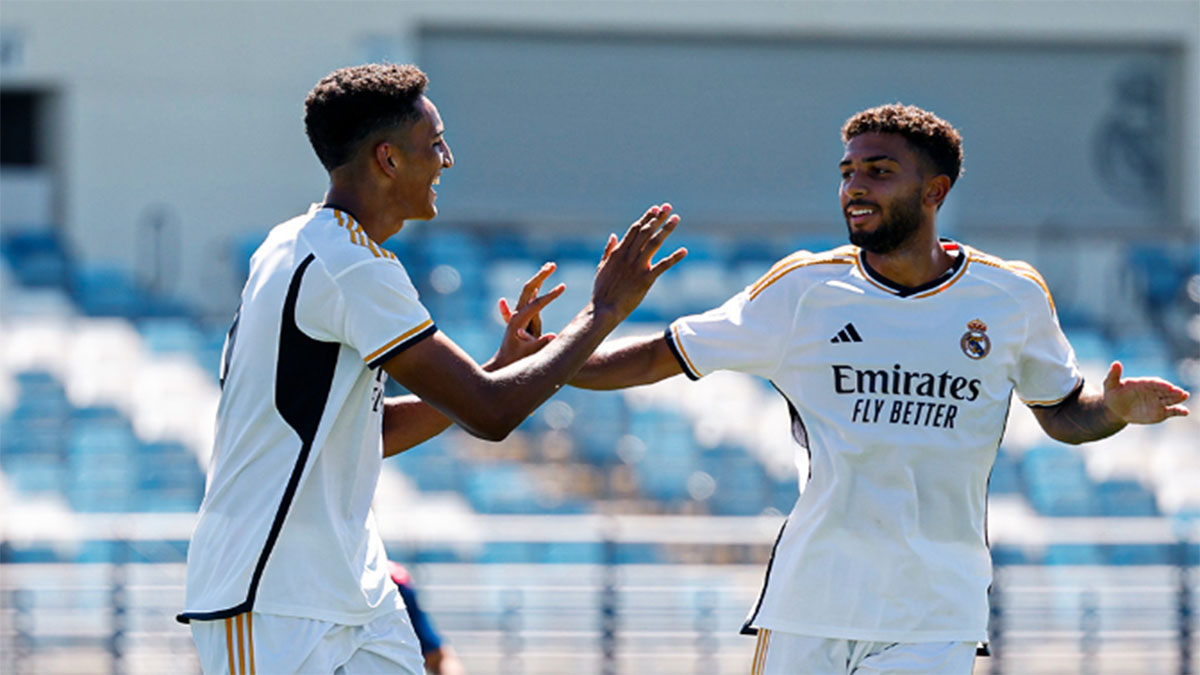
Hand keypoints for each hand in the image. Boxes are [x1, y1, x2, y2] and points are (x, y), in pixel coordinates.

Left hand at [489, 262, 563, 368]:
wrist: (503, 364)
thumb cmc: (517, 360)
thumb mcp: (530, 353)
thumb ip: (540, 343)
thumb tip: (554, 336)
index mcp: (519, 321)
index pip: (536, 304)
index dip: (550, 295)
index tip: (563, 286)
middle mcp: (517, 314)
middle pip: (529, 289)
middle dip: (541, 276)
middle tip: (553, 264)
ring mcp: (518, 314)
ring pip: (529, 291)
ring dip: (539, 278)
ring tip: (549, 266)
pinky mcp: (521, 317)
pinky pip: (527, 300)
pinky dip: (534, 290)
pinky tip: (537, 286)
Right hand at [591, 203, 687, 320]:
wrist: (604, 309)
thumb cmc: (602, 290)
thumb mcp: (601, 267)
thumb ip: (608, 250)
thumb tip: (613, 235)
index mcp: (619, 252)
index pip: (635, 229)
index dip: (646, 218)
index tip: (656, 209)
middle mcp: (629, 256)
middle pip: (646, 232)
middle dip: (658, 218)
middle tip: (668, 207)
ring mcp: (637, 267)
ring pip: (654, 243)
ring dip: (666, 229)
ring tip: (676, 219)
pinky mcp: (645, 280)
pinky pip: (663, 266)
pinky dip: (674, 257)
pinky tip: (684, 250)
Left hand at [1102, 360, 1189, 423]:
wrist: (1116, 409)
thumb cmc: (1113, 395)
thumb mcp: (1110, 385)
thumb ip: (1113, 375)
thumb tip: (1116, 363)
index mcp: (1144, 383)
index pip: (1154, 383)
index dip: (1161, 385)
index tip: (1168, 386)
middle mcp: (1154, 391)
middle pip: (1165, 391)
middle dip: (1173, 391)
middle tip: (1181, 392)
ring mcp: (1158, 401)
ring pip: (1171, 399)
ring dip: (1178, 398)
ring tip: (1184, 396)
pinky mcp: (1161, 412)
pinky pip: (1172, 411)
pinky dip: (1179, 411)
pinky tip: (1185, 412)